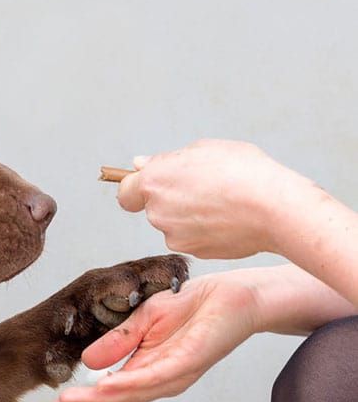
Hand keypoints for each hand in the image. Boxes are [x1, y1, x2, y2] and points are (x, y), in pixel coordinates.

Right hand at [45, 272, 258, 401]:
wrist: (232, 295)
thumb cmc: (193, 306)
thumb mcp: (144, 320)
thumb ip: (118, 341)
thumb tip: (88, 361)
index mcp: (148, 369)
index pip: (111, 391)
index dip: (82, 400)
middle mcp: (160, 379)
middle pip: (117, 400)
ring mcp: (174, 374)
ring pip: (131, 393)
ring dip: (98, 399)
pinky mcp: (187, 361)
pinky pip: (153, 376)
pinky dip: (127, 383)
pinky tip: (105, 384)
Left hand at [116, 139, 315, 258]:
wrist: (275, 209)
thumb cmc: (243, 172)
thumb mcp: (203, 149)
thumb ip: (166, 160)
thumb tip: (141, 165)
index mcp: (154, 181)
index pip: (125, 193)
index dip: (136, 189)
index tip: (151, 185)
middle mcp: (157, 212)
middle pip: (155, 207)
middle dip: (172, 198)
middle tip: (204, 187)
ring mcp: (174, 235)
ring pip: (174, 224)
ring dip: (189, 215)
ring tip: (222, 202)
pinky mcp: (193, 251)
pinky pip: (193, 238)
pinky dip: (204, 231)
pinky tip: (228, 219)